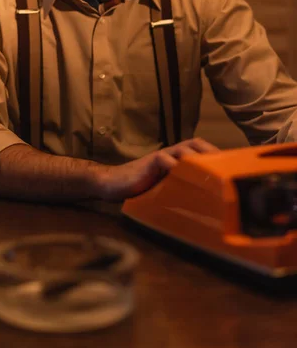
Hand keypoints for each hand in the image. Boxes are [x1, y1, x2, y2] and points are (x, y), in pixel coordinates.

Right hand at [98, 137, 218, 202]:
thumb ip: (181, 188)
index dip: (216, 155)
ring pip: (184, 149)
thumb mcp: (166, 189)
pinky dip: (175, 165)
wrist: (113, 183)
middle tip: (225, 166)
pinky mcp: (149, 162)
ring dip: (198, 158)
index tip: (232, 166)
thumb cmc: (141, 189)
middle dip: (212, 151)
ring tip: (211, 170)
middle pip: (196, 143)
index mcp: (177, 159)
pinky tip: (183, 175)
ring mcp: (161, 157)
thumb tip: (204, 204)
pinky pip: (164, 159)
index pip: (201, 150)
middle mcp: (171, 154)